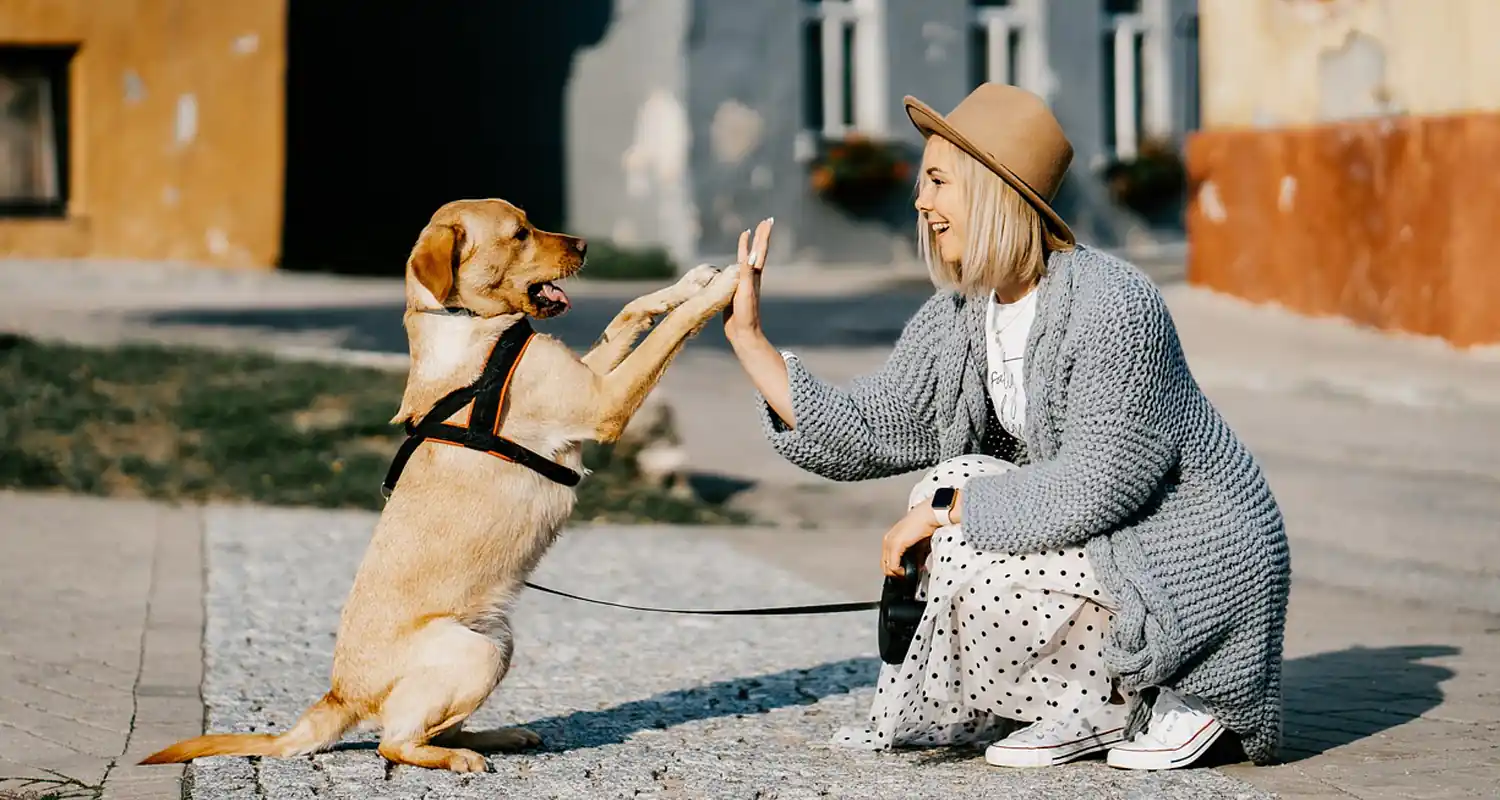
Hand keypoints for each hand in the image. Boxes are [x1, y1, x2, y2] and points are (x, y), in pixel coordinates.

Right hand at [723, 218, 773, 341]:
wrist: (743, 333)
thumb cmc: (746, 314)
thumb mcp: (745, 292)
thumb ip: (746, 274)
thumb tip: (751, 255)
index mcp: (754, 275)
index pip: (760, 251)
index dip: (763, 236)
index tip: (767, 221)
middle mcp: (751, 276)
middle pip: (757, 252)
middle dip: (760, 236)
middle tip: (765, 221)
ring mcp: (744, 283)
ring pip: (746, 259)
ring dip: (749, 247)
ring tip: (749, 235)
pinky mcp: (734, 290)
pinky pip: (735, 271)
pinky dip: (735, 262)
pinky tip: (732, 261)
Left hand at [881, 504, 941, 576]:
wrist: (929, 515)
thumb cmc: (926, 526)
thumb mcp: (917, 544)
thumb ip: (913, 555)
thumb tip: (914, 568)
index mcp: (891, 538)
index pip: (886, 560)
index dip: (895, 569)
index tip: (906, 573)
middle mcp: (887, 540)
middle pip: (884, 565)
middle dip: (895, 573)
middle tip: (907, 575)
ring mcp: (890, 542)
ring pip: (887, 567)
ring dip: (898, 573)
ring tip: (909, 573)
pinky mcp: (895, 545)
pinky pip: (892, 566)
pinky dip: (899, 571)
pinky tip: (907, 571)